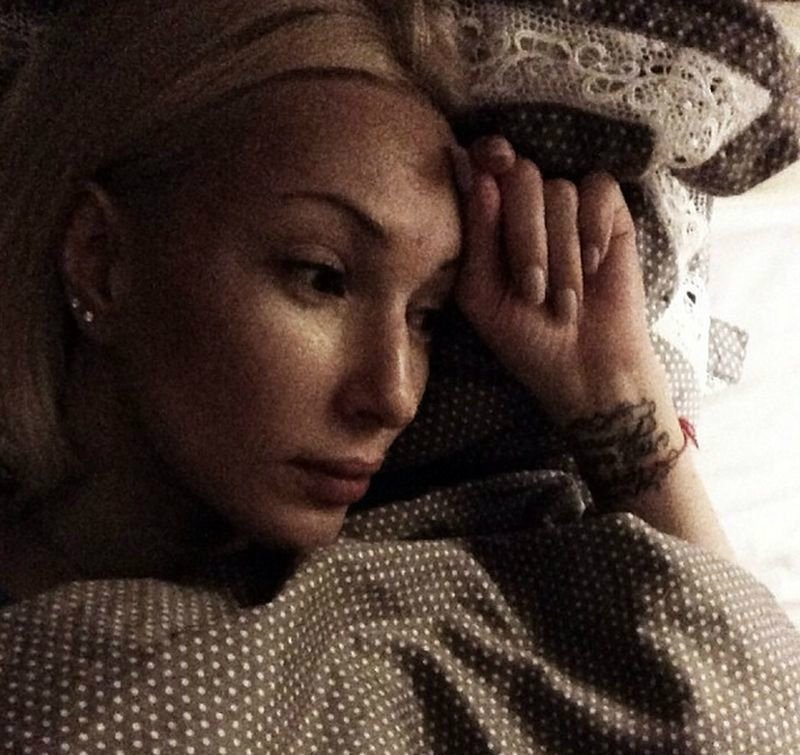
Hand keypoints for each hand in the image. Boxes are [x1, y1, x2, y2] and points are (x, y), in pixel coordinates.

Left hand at [454, 137, 668, 424]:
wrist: (583, 366)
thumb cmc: (523, 336)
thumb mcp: (482, 295)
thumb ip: (476, 237)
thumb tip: (482, 176)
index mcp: (489, 219)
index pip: (483, 162)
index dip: (487, 154)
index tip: (494, 165)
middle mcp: (527, 205)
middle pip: (522, 175)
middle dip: (525, 237)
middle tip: (533, 291)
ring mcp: (570, 207)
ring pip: (560, 191)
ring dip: (561, 252)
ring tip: (565, 300)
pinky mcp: (611, 214)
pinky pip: (600, 189)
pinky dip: (594, 227)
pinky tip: (594, 265)